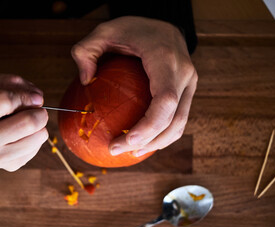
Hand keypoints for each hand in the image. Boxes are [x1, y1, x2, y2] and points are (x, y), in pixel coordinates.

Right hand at [0, 69, 48, 170]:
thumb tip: (37, 98)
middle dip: (39, 111)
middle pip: (26, 123)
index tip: (31, 95)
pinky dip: (36, 137)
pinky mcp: (8, 167)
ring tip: (30, 118)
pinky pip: (36, 148)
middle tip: (37, 107)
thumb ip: (7, 81)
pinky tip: (23, 132)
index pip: (4, 101)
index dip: (24, 95)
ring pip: (36, 138)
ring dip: (40, 124)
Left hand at [71, 16, 197, 156]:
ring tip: (131, 152)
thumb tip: (85, 81)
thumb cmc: (134, 28)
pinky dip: (163, 134)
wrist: (165, 26)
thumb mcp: (104, 30)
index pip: (165, 100)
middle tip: (117, 150)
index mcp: (166, 59)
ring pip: (180, 124)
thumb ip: (87, 51)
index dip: (149, 126)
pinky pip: (179, 119)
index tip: (126, 141)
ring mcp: (190, 83)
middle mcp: (184, 73)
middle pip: (174, 119)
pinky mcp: (187, 91)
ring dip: (158, 143)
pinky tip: (143, 141)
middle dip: (148, 141)